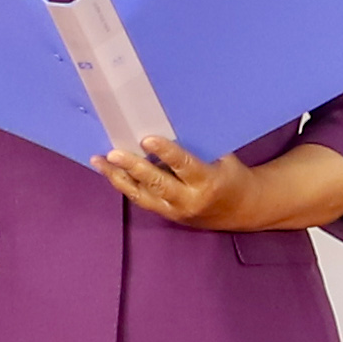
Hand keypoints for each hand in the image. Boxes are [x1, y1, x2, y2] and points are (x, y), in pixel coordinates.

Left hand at [96, 134, 255, 226]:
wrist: (242, 210)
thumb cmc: (231, 175)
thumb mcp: (223, 159)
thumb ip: (197, 148)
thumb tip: (169, 126)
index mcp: (208, 182)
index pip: (184, 166)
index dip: (166, 152)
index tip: (147, 139)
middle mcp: (189, 200)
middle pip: (157, 184)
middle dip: (134, 167)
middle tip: (113, 153)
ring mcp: (175, 211)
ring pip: (142, 195)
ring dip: (119, 178)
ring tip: (100, 161)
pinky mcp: (167, 216)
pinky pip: (142, 200)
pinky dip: (125, 185)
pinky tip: (110, 172)